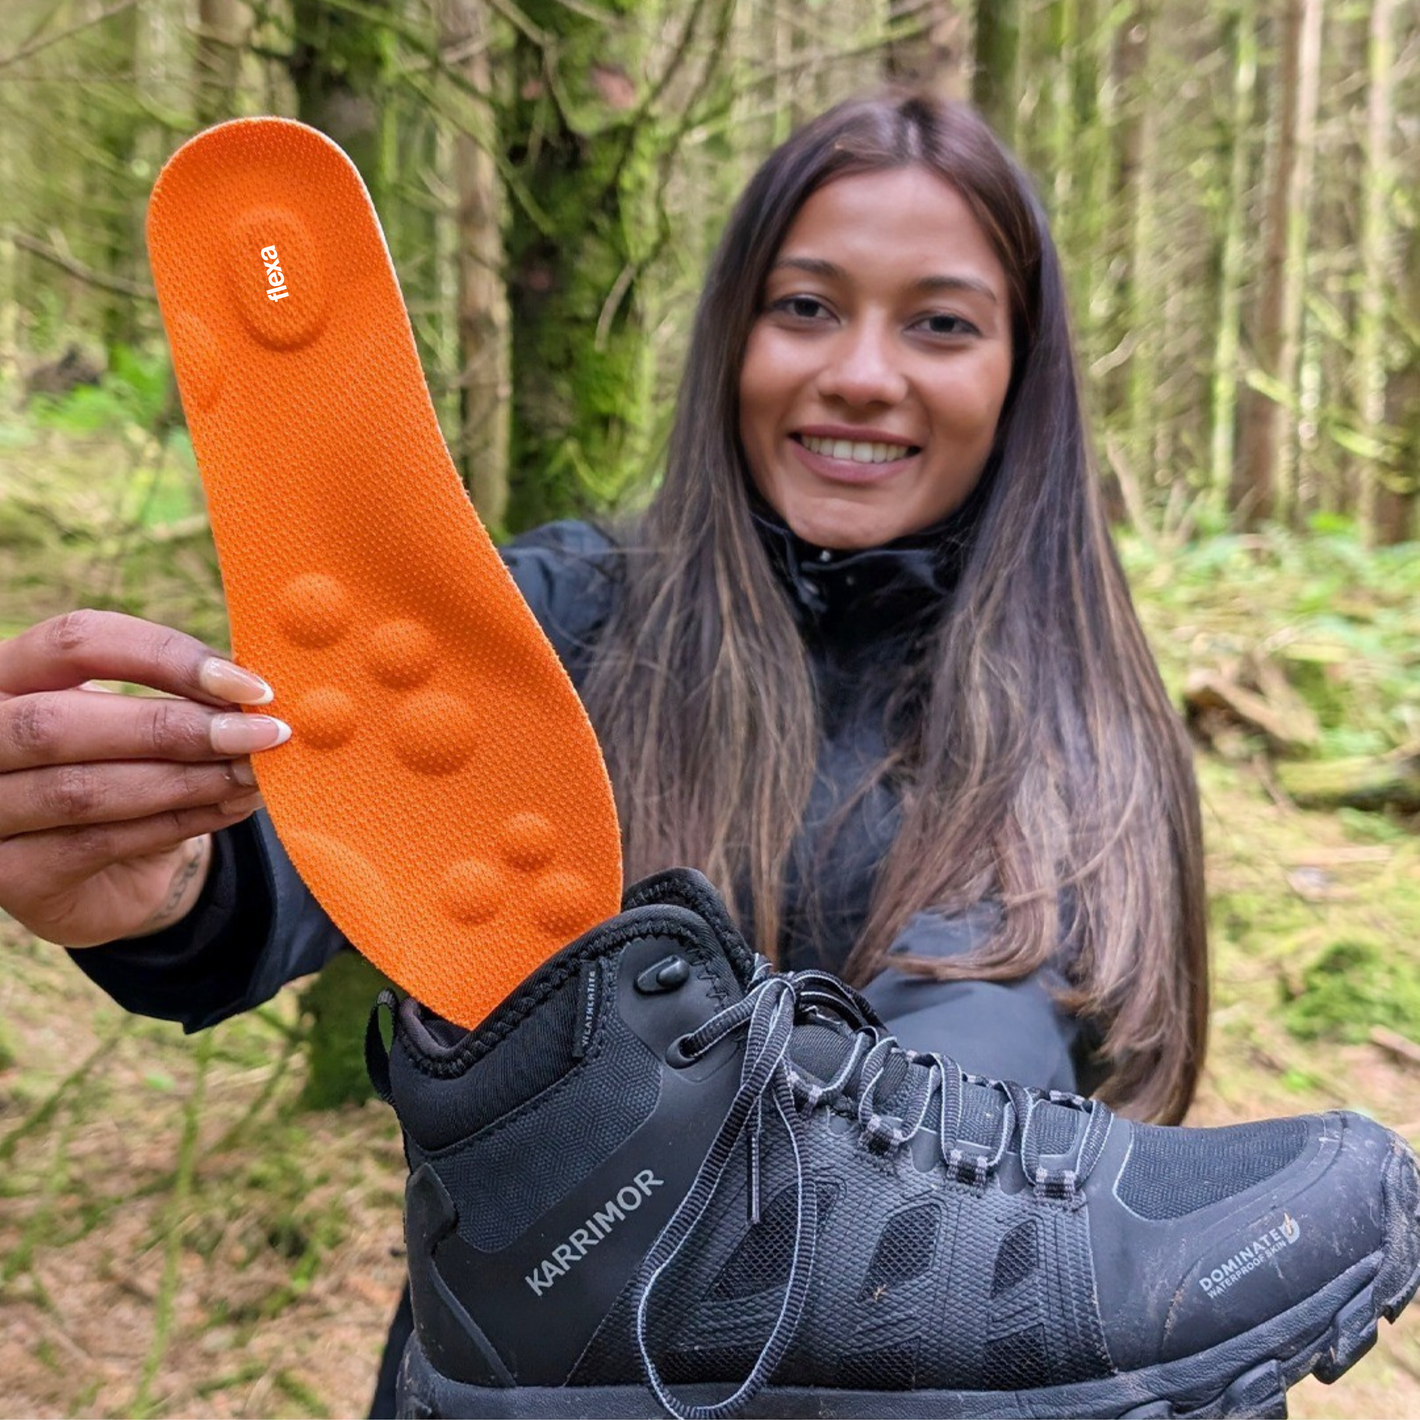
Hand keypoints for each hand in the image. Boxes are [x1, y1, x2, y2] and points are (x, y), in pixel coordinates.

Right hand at [0, 610, 287, 946]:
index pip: (76, 642)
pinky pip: (99, 843)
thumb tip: (257, 688)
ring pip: (81, 790)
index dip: (165, 656)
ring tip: (254, 774)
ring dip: (185, 780)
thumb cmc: (130, 770)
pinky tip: (231, 807)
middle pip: (61, 722)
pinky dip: (177, 823)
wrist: (108, 874)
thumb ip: (188, 699)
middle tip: (263, 734)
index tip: (250, 685)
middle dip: (174, 728)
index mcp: (11, 674)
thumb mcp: (146, 723)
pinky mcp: (10, 876)